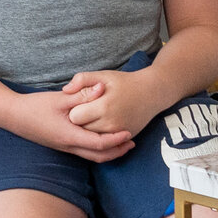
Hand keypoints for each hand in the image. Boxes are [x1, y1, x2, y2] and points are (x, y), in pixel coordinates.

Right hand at [4, 90, 135, 161]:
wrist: (13, 116)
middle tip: (132, 143)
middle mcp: (68, 146)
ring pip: (91, 156)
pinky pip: (84, 152)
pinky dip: (97, 149)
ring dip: (109, 152)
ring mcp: (64, 147)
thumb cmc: (34, 106)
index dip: (116, 140)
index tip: (129, 133)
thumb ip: (82, 94)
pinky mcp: (61, 144)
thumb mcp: (59, 99)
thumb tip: (102, 87)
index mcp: (69, 136)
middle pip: (98, 156)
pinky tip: (102, 139)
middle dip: (117, 151)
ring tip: (122, 143)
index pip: (99, 144)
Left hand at [60, 67, 180, 140]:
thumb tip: (65, 90)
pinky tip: (101, 123)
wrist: (152, 93)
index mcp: (103, 107)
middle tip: (84, 111)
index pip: (75, 117)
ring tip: (93, 116)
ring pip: (92, 138)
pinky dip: (100, 135)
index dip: (73, 110)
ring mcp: (118, 133)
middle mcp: (110, 123)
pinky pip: (105, 142)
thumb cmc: (124, 82)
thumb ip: (82, 80)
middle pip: (82, 129)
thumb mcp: (103, 75)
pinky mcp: (124, 138)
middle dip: (80, 121)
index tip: (78, 103)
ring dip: (89, 130)